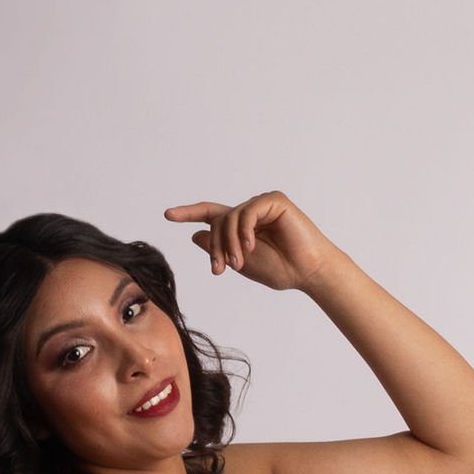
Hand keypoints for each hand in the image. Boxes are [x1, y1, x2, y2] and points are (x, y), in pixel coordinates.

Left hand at [162, 192, 341, 293]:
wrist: (306, 272)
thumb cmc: (279, 269)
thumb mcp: (240, 262)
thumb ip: (219, 248)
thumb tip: (195, 234)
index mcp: (240, 228)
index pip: (210, 215)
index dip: (188, 213)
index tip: (167, 214)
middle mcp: (249, 213)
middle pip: (217, 221)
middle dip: (214, 246)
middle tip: (220, 270)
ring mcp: (262, 205)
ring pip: (230, 217)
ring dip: (228, 242)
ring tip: (238, 263)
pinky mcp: (275, 201)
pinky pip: (248, 211)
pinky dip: (244, 230)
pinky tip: (250, 246)